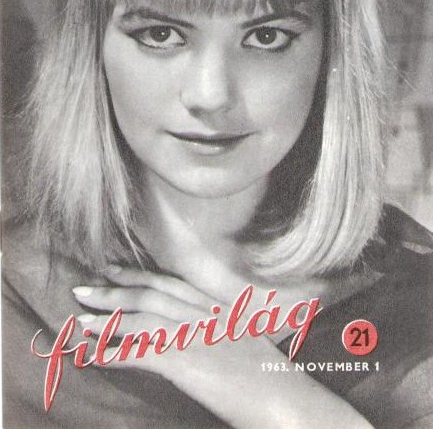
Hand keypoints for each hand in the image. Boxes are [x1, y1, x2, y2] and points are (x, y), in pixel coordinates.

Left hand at [72, 268, 373, 428]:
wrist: (286, 399)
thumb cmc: (270, 378)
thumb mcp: (245, 340)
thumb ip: (219, 328)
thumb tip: (196, 330)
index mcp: (216, 307)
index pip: (169, 283)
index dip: (137, 276)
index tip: (113, 270)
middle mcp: (203, 314)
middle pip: (150, 294)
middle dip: (113, 291)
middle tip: (83, 288)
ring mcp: (195, 335)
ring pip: (141, 318)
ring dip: (107, 320)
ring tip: (80, 321)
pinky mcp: (187, 361)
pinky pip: (141, 352)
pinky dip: (113, 353)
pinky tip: (94, 355)